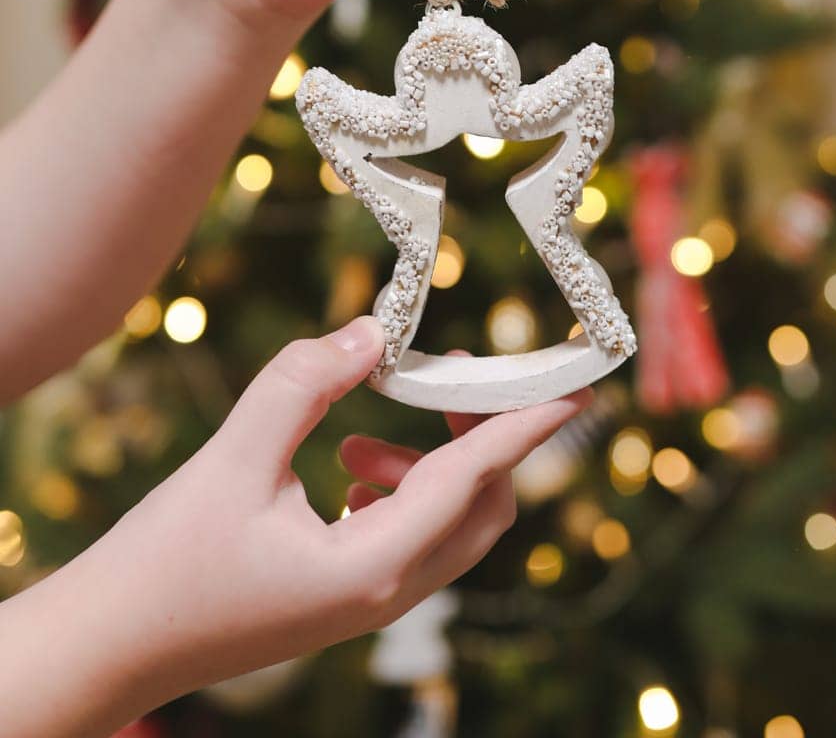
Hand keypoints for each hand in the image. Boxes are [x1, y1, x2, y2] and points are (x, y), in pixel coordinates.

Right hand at [6, 317, 589, 736]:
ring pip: (447, 525)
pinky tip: (346, 466)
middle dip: (477, 435)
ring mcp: (367, 606)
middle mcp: (384, 595)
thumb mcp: (234, 455)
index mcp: (370, 569)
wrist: (112, 645)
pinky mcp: (344, 601)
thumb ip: (305, 383)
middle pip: (481, 509)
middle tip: (441, 379)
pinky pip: (410, 539)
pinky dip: (400, 490)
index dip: (529, 426)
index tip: (580, 390)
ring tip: (356, 434)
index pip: (476, 480)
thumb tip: (372, 333)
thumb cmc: (165, 558)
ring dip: (427, 463)